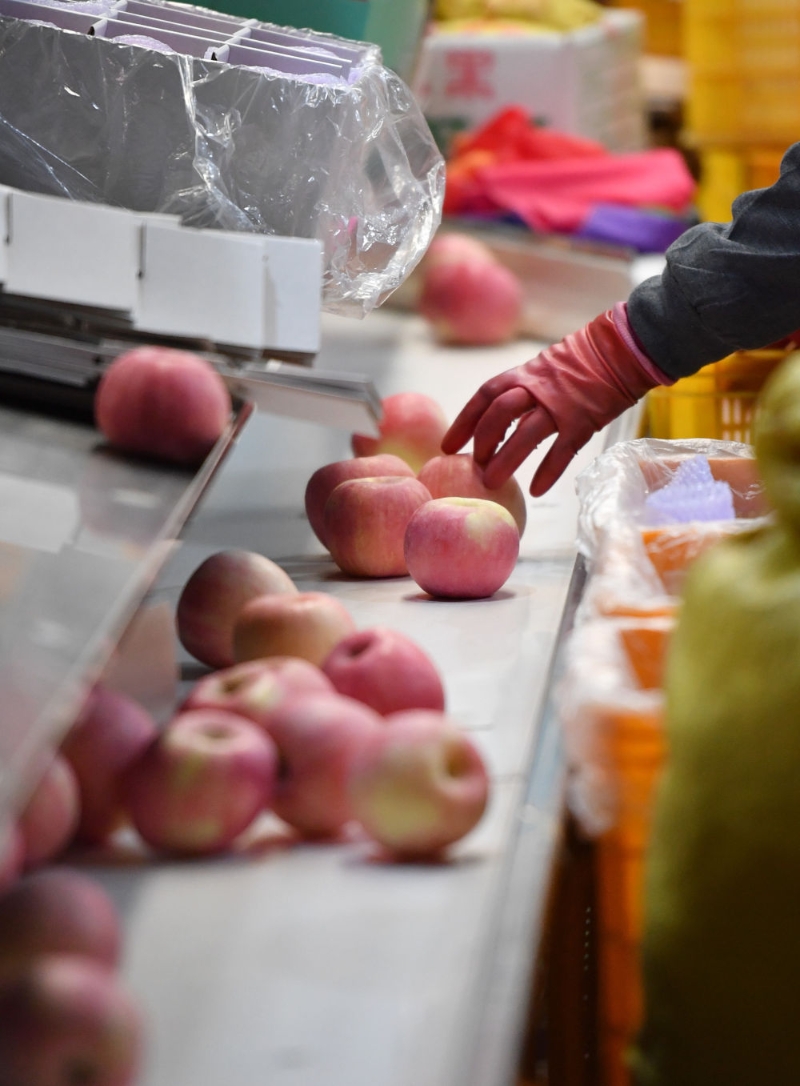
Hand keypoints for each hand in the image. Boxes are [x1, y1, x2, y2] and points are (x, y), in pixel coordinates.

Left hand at [441, 306, 668, 495]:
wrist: (623, 348)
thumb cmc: (582, 361)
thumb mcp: (544, 367)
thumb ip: (524, 391)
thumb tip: (501, 421)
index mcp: (524, 374)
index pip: (484, 397)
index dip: (464, 422)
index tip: (448, 445)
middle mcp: (537, 388)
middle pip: (499, 415)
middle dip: (482, 442)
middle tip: (475, 465)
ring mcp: (561, 405)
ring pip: (525, 435)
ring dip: (505, 461)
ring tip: (492, 483)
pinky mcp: (584, 420)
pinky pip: (562, 450)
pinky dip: (548, 471)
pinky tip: (537, 490)